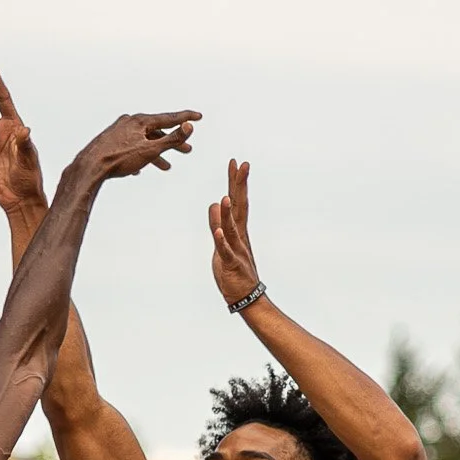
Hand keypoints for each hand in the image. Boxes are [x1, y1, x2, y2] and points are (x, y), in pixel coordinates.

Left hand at [73, 108, 200, 184]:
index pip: (169, 118)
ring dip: (155, 153)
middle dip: (172, 142)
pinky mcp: (109, 143)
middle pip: (156, 131)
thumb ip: (172, 139)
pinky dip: (138, 157)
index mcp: (141, 121)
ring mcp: (118, 132)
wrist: (89, 167)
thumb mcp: (150, 150)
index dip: (186, 118)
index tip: (198, 117)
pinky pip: (129, 149)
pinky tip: (139, 169)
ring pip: (143, 142)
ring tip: (166, 167)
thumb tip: (189, 126)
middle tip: (187, 150)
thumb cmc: (118, 159)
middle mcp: (129, 122)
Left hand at [208, 157, 260, 305]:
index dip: (236, 182)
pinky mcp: (231, 265)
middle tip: (241, 164)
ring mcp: (236, 249)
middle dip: (239, 186)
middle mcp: (239, 236)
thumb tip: (213, 203)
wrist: (246, 296)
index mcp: (238, 230)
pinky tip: (218, 231)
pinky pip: (225, 251)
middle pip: (239, 207)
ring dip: (228, 212)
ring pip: (232, 228)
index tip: (236, 163)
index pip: (238, 201)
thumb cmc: (233, 270)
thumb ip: (217, 223)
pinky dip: (222, 241)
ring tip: (225, 196)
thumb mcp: (221, 243)